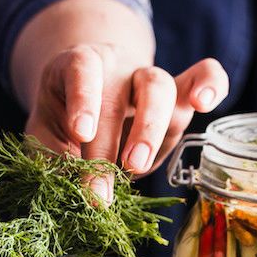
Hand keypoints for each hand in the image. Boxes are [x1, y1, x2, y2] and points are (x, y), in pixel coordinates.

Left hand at [26, 44, 227, 201]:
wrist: (90, 101)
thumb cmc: (64, 118)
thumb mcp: (45, 133)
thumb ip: (50, 156)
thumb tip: (65, 191)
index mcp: (78, 65)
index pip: (82, 70)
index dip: (83, 100)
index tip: (81, 134)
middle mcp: (116, 66)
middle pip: (121, 91)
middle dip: (112, 143)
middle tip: (102, 187)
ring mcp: (150, 78)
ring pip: (160, 88)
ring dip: (150, 129)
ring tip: (137, 166)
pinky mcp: (178, 95)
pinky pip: (204, 75)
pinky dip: (211, 83)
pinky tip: (207, 103)